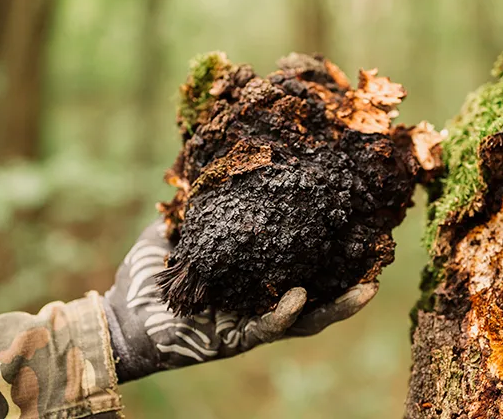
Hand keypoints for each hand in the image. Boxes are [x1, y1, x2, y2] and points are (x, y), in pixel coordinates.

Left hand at [103, 219, 378, 381]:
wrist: (122, 316)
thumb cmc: (150, 274)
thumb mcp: (181, 230)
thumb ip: (201, 204)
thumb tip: (215, 164)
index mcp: (256, 273)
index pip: (301, 260)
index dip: (330, 246)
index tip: (357, 220)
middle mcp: (263, 298)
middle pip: (319, 291)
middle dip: (352, 278)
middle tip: (380, 257)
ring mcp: (254, 320)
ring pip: (308, 317)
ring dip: (339, 305)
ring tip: (367, 286)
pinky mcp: (238, 339)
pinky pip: (269, 327)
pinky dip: (286, 312)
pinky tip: (300, 295)